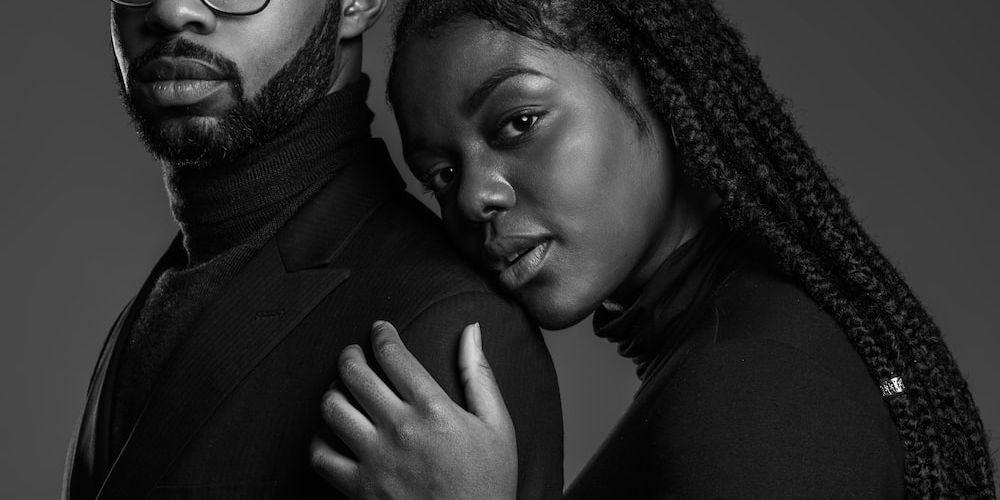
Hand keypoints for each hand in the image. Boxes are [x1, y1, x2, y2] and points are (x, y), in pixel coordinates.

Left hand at [311, 321, 516, 499]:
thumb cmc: (488, 484)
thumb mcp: (498, 426)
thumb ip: (480, 375)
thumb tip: (471, 331)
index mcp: (433, 409)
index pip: (394, 355)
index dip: (382, 334)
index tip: (380, 329)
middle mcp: (399, 429)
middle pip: (355, 374)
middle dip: (350, 355)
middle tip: (353, 354)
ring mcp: (375, 459)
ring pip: (332, 408)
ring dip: (333, 391)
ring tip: (341, 389)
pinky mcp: (358, 488)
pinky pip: (321, 455)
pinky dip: (320, 438)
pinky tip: (333, 432)